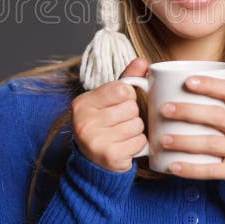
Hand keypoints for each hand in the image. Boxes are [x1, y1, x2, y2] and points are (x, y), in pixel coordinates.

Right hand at [71, 57, 148, 172]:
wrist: (93, 162)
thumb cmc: (104, 125)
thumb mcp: (109, 100)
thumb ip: (126, 80)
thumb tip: (142, 61)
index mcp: (82, 103)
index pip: (122, 89)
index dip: (128, 96)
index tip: (119, 104)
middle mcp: (84, 121)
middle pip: (131, 108)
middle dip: (132, 115)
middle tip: (120, 123)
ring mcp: (95, 140)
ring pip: (137, 125)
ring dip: (136, 131)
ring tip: (123, 135)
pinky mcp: (109, 156)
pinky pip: (140, 142)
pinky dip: (138, 145)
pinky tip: (126, 147)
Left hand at [159, 58, 224, 186]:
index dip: (210, 85)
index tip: (186, 82)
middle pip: (218, 116)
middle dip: (188, 112)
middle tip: (164, 109)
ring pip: (212, 144)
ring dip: (184, 141)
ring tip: (162, 139)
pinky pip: (213, 170)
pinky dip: (191, 169)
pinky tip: (172, 166)